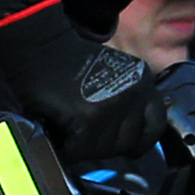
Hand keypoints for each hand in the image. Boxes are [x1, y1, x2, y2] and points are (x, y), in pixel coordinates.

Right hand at [0, 11, 168, 164]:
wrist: (40, 45)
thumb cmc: (68, 60)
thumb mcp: (113, 72)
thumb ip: (128, 100)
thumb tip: (132, 136)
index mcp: (142, 80)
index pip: (155, 124)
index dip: (140, 139)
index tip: (130, 146)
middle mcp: (134, 93)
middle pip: (127, 142)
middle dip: (105, 144)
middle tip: (85, 132)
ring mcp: (113, 106)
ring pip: (104, 150)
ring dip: (85, 146)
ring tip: (71, 128)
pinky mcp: (89, 118)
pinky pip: (81, 150)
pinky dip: (68, 147)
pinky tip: (60, 131)